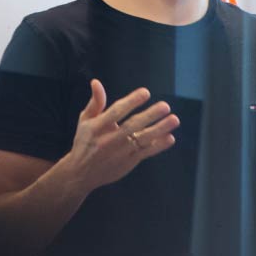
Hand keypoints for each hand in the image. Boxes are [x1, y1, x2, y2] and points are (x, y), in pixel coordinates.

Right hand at [65, 79, 179, 192]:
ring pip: (142, 140)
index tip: (145, 92)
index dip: (131, 102)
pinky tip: (170, 137)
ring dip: (159, 129)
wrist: (81, 173)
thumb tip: (96, 82)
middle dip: (150, 116)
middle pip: (132, 126)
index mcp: (97, 127)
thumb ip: (95, 102)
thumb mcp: (85, 121)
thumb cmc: (85, 142)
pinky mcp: (128, 163)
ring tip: (174, 120)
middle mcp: (109, 140)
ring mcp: (120, 152)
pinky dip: (158, 146)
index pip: (116, 112)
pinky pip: (146, 153)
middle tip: (165, 106)